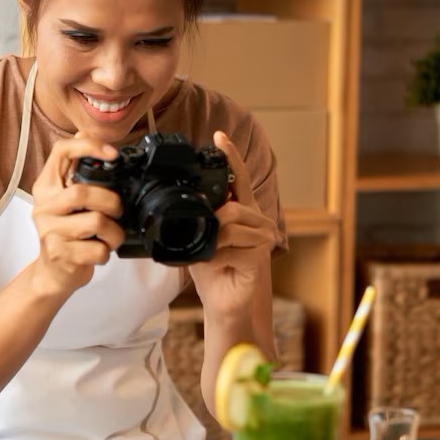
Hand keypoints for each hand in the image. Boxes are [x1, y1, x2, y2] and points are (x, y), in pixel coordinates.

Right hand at [31, 133, 124, 296]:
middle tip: (118, 211)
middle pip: (82, 191)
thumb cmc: (66, 232)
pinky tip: (99, 251)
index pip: (62, 151)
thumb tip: (86, 131)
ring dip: (114, 232)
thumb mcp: (67, 199)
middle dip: (111, 201)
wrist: (53, 273)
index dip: (88, 145)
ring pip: (95, 222)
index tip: (113, 154)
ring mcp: (48, 231)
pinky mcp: (59, 254)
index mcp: (46, 186)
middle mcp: (43, 206)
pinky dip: (106, 252)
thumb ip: (77, 169)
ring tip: (111, 236)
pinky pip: (96, 249)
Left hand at [188, 131, 276, 318]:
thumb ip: (197, 219)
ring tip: (207, 251)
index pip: (238, 178)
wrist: (223, 302)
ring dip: (213, 239)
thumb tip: (179, 205)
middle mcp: (255, 221)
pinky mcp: (258, 260)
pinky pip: (232, 249)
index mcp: (242, 210)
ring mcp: (260, 240)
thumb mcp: (199, 238)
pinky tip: (214, 263)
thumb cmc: (213, 269)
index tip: (219, 137)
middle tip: (202, 233)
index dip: (231, 157)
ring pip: (232, 224)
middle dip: (213, 217)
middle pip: (234, 205)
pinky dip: (216, 257)